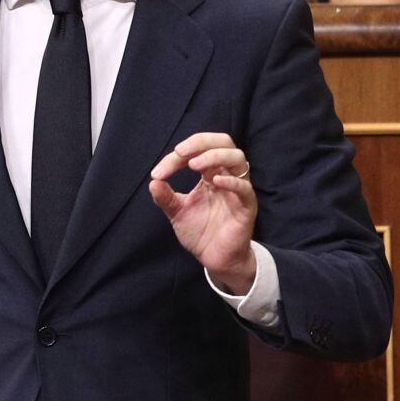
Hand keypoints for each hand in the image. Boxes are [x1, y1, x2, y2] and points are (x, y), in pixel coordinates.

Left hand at [148, 132, 256, 292]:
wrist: (214, 258)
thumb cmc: (200, 232)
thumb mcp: (177, 212)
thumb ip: (165, 197)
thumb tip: (153, 181)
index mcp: (209, 174)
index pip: (196, 152)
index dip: (176, 158)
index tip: (158, 172)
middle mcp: (225, 176)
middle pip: (224, 143)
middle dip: (202, 142)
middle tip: (180, 152)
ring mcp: (238, 190)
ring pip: (238, 158)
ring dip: (215, 156)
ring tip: (193, 164)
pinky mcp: (246, 206)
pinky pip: (245, 188)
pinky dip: (231, 181)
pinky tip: (214, 181)